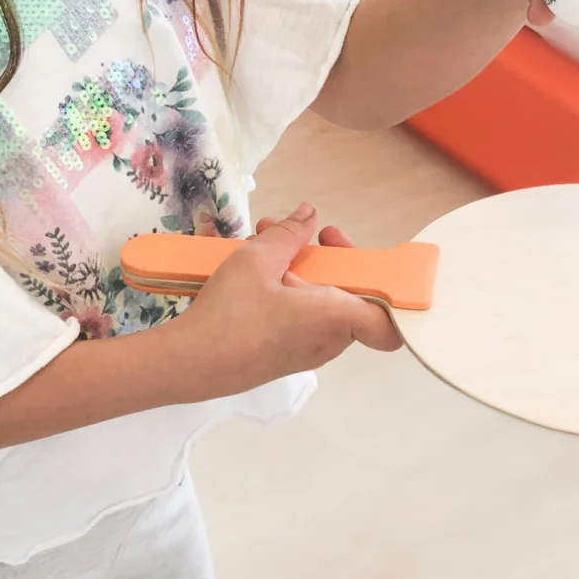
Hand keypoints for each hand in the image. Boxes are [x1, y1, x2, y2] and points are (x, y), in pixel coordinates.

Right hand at [177, 205, 401, 398]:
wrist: (188, 365)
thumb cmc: (228, 314)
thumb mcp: (256, 258)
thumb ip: (289, 233)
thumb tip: (309, 214)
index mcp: (335, 318)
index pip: (391, 325)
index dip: (391, 295)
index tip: (366, 262)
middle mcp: (328, 340)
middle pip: (351, 296)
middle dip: (328, 258)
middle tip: (304, 234)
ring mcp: (307, 351)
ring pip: (322, 304)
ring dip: (301, 269)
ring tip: (263, 241)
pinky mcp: (285, 355)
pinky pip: (302, 317)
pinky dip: (288, 290)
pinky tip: (253, 270)